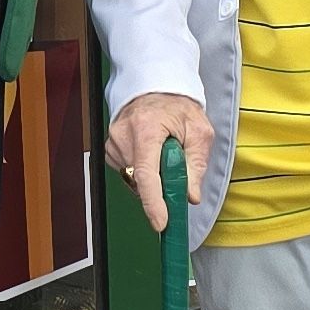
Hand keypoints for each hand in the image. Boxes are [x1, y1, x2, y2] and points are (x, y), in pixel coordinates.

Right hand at [104, 92, 212, 230]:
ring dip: (153, 177)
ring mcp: (113, 143)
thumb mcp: (199, 131)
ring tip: (163, 152)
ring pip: (135, 179)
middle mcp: (124, 135)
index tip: (161, 221)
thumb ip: (196, 164)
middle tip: (177, 170)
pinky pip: (128, 173)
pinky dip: (143, 171)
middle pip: (141, 181)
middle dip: (162, 185)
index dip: (153, 202)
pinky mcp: (110, 149)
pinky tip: (151, 154)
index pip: (146, 173)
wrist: (157, 88)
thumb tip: (190, 195)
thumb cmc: (178, 105)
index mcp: (146, 128)